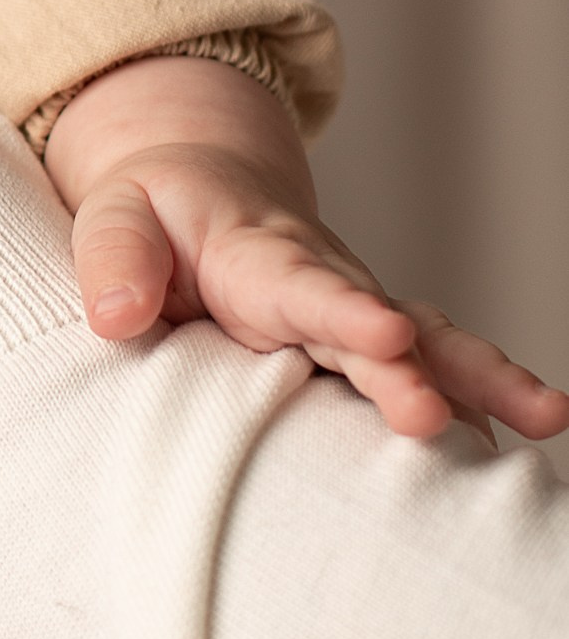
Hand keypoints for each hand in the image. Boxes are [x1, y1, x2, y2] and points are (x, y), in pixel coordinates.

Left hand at [48, 55, 568, 444]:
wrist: (203, 190)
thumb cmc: (153, 213)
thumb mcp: (113, 214)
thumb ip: (113, 259)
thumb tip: (114, 314)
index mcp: (257, 255)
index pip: (301, 283)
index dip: (343, 309)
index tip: (381, 333)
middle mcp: (324, 284)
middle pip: (379, 327)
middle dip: (413, 370)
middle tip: (431, 418)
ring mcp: (357, 316)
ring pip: (432, 343)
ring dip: (483, 380)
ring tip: (547, 416)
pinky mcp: (372, 345)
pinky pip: (436, 367)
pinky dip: (479, 402)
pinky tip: (517, 448)